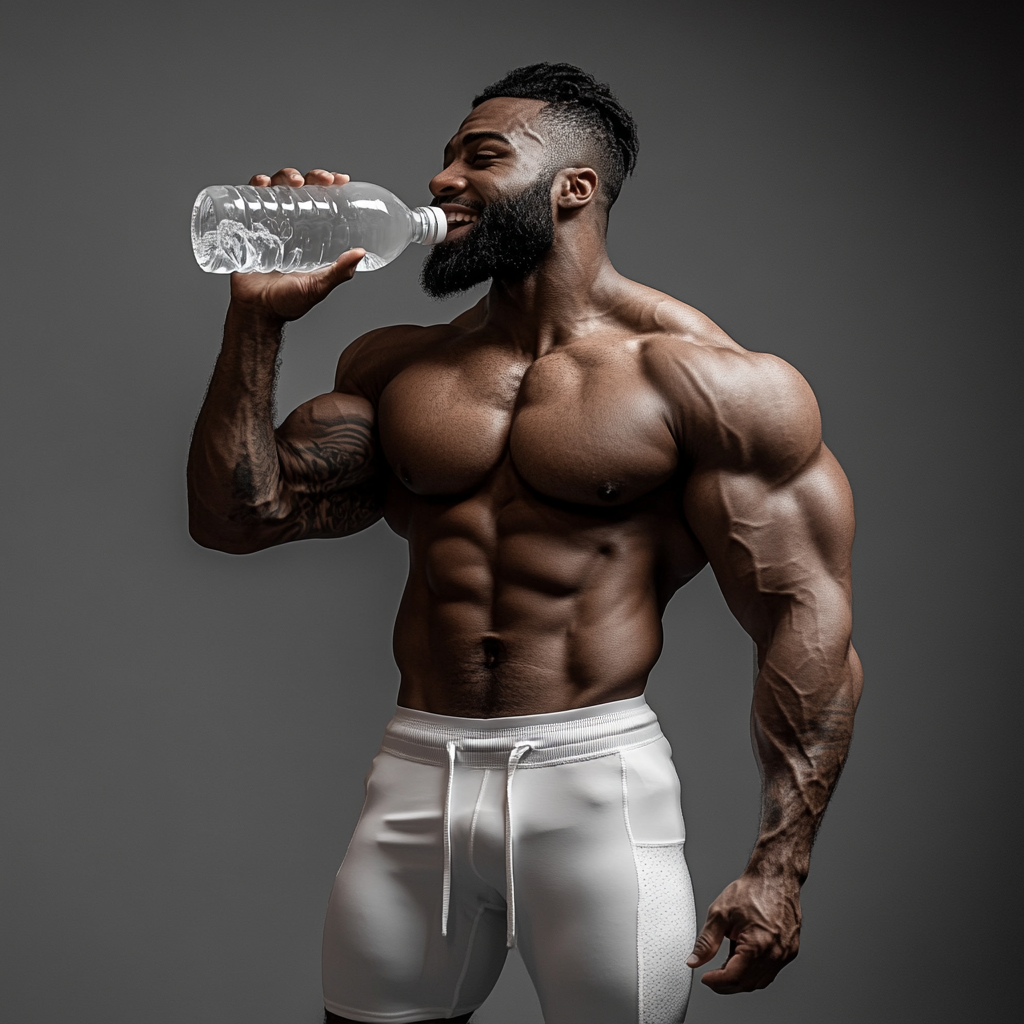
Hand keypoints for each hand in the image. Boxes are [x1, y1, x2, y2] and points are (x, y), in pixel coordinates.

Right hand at [229, 168, 364, 321]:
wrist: (257, 312)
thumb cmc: (287, 302)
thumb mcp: (317, 286)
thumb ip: (338, 273)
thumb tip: (361, 253)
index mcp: (309, 235)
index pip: (321, 202)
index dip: (330, 186)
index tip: (341, 180)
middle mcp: (289, 226)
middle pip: (299, 190)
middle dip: (310, 177)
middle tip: (320, 181)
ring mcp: (267, 224)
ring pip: (276, 189)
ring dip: (284, 176)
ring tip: (293, 182)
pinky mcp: (246, 227)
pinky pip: (247, 201)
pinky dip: (253, 186)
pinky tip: (260, 183)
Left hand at [687, 872, 800, 992]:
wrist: (775, 877)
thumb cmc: (752, 890)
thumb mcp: (720, 913)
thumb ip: (706, 941)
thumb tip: (694, 960)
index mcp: (758, 945)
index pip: (734, 977)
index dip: (716, 982)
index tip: (705, 978)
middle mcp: (775, 954)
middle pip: (747, 983)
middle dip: (726, 984)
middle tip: (712, 976)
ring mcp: (785, 954)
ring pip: (760, 981)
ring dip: (741, 980)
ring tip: (725, 968)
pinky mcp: (790, 951)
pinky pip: (770, 972)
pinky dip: (754, 972)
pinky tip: (742, 961)